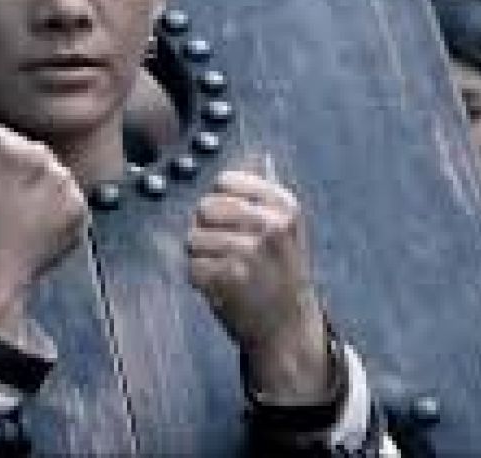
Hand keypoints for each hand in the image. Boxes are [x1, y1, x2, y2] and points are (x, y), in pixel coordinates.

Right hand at [0, 126, 89, 344]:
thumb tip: (2, 153)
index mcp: (0, 142)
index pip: (10, 141)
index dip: (3, 166)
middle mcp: (36, 153)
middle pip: (38, 156)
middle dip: (29, 177)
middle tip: (14, 206)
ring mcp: (61, 179)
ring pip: (57, 179)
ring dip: (47, 195)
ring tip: (25, 222)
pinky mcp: (78, 205)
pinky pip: (71, 203)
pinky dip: (60, 217)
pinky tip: (39, 231)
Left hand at [187, 168, 332, 404]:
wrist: (289, 325)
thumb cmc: (280, 271)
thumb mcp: (286, 228)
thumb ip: (264, 195)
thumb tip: (255, 154)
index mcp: (284, 206)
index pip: (224, 182)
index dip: (218, 202)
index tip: (230, 223)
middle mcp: (270, 225)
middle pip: (204, 208)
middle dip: (205, 230)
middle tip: (225, 251)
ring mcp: (250, 251)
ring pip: (193, 238)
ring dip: (201, 257)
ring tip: (225, 271)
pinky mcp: (230, 278)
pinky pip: (191, 266)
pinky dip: (199, 280)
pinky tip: (220, 286)